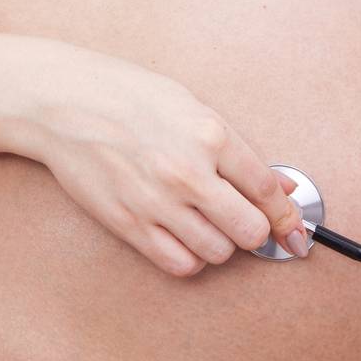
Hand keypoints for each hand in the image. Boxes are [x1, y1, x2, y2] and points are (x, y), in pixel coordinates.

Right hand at [24, 42, 310, 274]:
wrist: (64, 101)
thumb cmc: (127, 95)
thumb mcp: (190, 106)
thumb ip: (236, 149)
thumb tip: (279, 185)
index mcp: (209, 134)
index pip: (266, 190)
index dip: (287, 216)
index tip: (295, 232)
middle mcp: (188, 172)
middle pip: (249, 231)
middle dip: (254, 231)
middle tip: (245, 221)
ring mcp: (157, 202)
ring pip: (218, 253)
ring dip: (220, 242)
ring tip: (206, 221)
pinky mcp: (130, 225)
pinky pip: (179, 264)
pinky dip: (189, 257)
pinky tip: (182, 235)